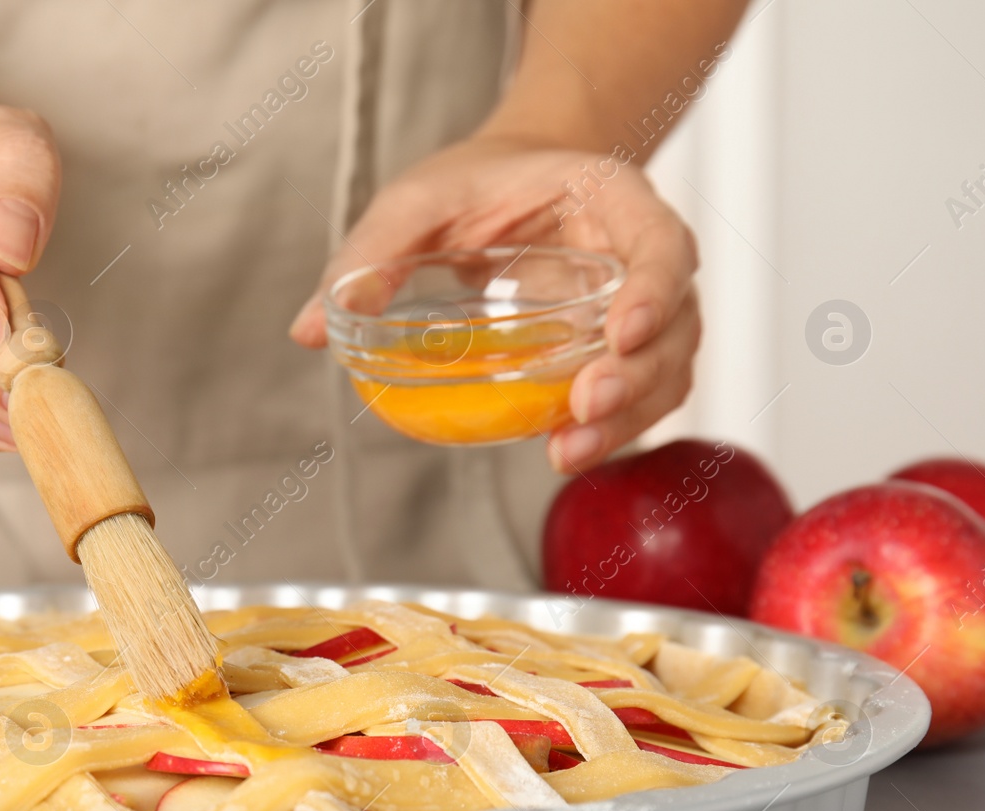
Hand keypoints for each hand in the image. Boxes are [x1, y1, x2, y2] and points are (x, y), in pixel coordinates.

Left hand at [290, 135, 699, 473]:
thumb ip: (371, 255)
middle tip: (582, 406)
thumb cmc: (475, 184)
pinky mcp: (620, 355)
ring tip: (564, 452)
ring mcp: (642, 312)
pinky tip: (561, 450)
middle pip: (674, 325)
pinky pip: (638, 398)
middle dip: (635, 375)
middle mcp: (642, 258)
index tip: (625, 332)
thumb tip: (310, 330)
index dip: (655, 290)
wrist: (509, 184)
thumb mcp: (417, 202)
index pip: (664, 245)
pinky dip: (611, 430)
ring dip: (625, 419)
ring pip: (664, 373)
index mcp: (615, 201)